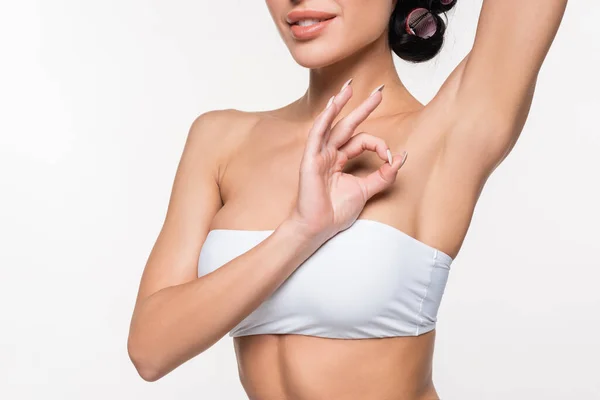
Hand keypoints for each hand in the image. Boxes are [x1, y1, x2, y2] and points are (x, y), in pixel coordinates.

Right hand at [287, 81, 407, 240]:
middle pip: (348, 125)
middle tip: (378, 92)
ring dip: (340, 105)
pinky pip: (317, 135)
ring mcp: (318, 155)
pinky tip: (333, 106)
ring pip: (331, 124)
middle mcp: (329, 154)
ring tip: (350, 87)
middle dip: (363, 108)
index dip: (378, 145)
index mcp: (339, 160)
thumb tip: (400, 158)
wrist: (318, 228)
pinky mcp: (310, 160)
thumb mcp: (366, 190)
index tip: (389, 157)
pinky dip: (325, 119)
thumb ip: (383, 176)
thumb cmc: (335, 212)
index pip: (361, 142)